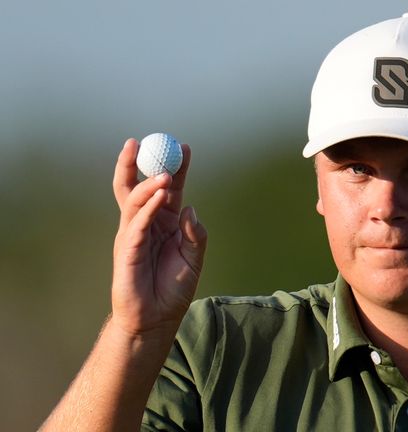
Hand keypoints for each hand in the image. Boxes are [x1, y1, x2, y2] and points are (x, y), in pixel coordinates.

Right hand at [110, 138, 207, 335]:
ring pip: (135, 200)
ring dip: (150, 184)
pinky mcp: (128, 249)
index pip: (169, 189)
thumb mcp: (194, 258)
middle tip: (147, 141)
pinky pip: (137, 222)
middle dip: (139, 162)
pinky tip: (160, 195)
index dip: (177, 167)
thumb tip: (190, 208)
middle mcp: (147, 223)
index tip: (185, 146)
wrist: (156, 318)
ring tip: (166, 174)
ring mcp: (134, 234)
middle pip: (137, 185)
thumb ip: (195, 234)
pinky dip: (148, 206)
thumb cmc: (173, 288)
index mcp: (165, 222)